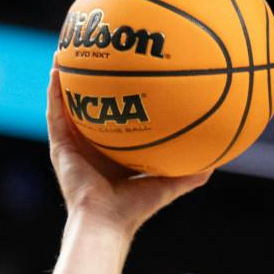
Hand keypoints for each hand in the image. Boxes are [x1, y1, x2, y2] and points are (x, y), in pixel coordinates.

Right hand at [46, 69, 210, 231]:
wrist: (105, 221)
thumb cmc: (135, 209)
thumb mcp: (168, 185)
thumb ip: (191, 174)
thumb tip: (218, 161)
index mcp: (114, 156)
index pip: (117, 123)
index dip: (122, 102)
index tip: (131, 80)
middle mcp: (92, 148)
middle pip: (91, 109)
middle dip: (94, 85)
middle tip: (101, 57)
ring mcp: (74, 146)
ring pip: (68, 106)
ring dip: (68, 80)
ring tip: (71, 52)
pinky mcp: (59, 146)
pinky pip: (55, 113)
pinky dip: (55, 91)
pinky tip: (58, 69)